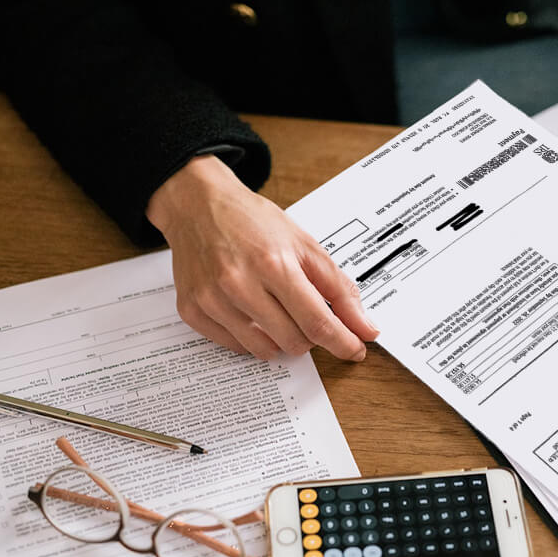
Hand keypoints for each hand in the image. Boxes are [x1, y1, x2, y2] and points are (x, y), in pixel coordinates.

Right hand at [146, 155, 378, 359]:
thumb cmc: (252, 222)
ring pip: (265, 351)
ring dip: (282, 339)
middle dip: (310, 336)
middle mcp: (239, 284)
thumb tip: (365, 327)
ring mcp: (212, 300)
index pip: (317, 322)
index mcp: (273, 263)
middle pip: (294, 341)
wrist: (198, 205)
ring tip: (277, 310)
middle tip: (307, 314)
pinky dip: (252, 337)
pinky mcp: (192, 311)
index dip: (342, 342)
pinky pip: (236, 347)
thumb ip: (339, 289)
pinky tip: (250, 311)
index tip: (355, 350)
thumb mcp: (305, 245)